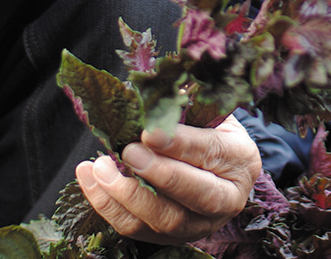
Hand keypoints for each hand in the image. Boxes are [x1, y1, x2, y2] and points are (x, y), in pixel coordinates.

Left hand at [74, 114, 261, 243]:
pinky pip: (136, 229)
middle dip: (159, 175)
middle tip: (128, 152)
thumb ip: (183, 107)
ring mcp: (200, 224)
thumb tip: (149, 94)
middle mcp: (227, 199)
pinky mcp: (170, 237)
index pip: (211, 152)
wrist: (210, 165)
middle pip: (197, 196)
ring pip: (164, 220)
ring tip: (100, 166)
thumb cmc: (205, 130)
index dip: (179, 144)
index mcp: (240, 160)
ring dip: (127, 194)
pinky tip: (90, 179)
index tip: (149, 132)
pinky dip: (108, 205)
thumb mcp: (205, 112)